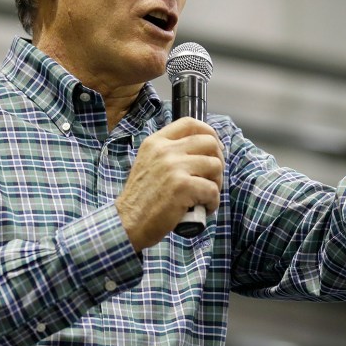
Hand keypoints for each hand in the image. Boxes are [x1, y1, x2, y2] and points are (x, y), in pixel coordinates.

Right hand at [114, 117, 223, 249]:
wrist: (127, 223)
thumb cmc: (142, 198)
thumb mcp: (149, 163)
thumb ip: (170, 153)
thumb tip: (204, 149)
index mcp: (156, 142)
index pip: (190, 123)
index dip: (209, 132)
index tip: (214, 148)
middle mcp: (165, 150)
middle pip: (210, 142)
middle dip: (218, 160)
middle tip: (212, 178)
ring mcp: (174, 167)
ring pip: (215, 166)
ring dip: (217, 183)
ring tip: (205, 196)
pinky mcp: (182, 186)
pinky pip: (213, 190)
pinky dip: (213, 202)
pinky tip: (204, 209)